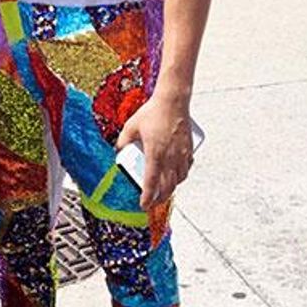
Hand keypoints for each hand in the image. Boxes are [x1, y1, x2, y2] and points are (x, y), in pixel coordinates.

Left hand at [116, 93, 193, 208]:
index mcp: (155, 154)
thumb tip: (117, 150)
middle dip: (159, 198)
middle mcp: (170, 157)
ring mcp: (181, 154)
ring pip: (179, 179)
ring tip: (164, 191)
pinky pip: (186, 168)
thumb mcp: (130, 126)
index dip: (147, 197)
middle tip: (152, 202)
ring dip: (171, 188)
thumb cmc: (152, 112)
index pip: (151, 182)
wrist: (173, 101)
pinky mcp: (189, 149)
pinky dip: (181, 176)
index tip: (143, 205)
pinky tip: (176, 175)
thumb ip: (122, 140)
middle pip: (167, 186)